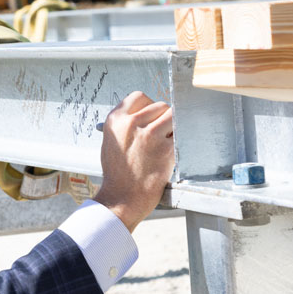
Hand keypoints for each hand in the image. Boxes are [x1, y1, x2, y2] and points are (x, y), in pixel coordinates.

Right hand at [93, 91, 174, 231]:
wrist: (122, 197)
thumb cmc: (116, 172)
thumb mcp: (111, 141)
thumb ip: (125, 124)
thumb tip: (145, 113)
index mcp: (115, 120)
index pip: (139, 96)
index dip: (148, 106)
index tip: (150, 116)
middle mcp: (132, 124)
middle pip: (160, 105)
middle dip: (163, 117)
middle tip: (159, 132)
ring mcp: (150, 136)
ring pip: (174, 115)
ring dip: (174, 126)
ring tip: (166, 140)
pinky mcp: (167, 149)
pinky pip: (181, 134)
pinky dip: (180, 140)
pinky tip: (171, 150)